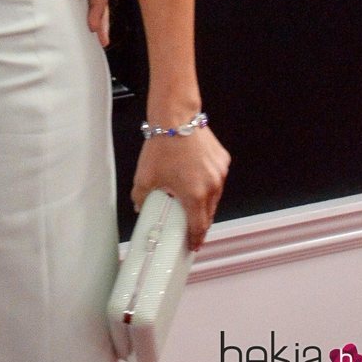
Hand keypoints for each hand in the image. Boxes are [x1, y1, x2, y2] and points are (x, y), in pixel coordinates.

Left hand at [131, 126, 229, 250]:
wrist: (176, 117)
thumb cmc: (163, 145)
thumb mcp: (145, 175)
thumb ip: (140, 197)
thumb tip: (139, 206)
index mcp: (194, 195)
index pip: (198, 227)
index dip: (195, 239)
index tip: (193, 245)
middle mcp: (211, 186)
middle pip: (208, 214)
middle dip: (200, 222)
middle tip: (190, 225)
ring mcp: (219, 173)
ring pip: (215, 197)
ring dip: (205, 202)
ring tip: (191, 200)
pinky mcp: (222, 160)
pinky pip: (217, 178)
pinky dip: (209, 182)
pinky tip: (196, 177)